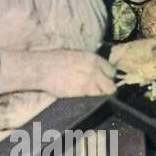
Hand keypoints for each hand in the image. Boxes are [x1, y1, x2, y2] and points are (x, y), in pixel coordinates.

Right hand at [0, 49, 115, 96]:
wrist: (44, 68)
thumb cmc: (56, 60)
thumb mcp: (77, 55)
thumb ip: (89, 63)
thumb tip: (96, 71)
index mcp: (94, 59)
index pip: (111, 71)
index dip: (108, 78)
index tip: (104, 81)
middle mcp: (95, 70)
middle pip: (111, 86)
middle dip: (107, 89)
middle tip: (99, 91)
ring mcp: (89, 82)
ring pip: (104, 94)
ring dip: (99, 96)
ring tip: (91, 96)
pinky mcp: (82, 92)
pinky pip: (93, 99)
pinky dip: (91, 100)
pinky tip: (83, 98)